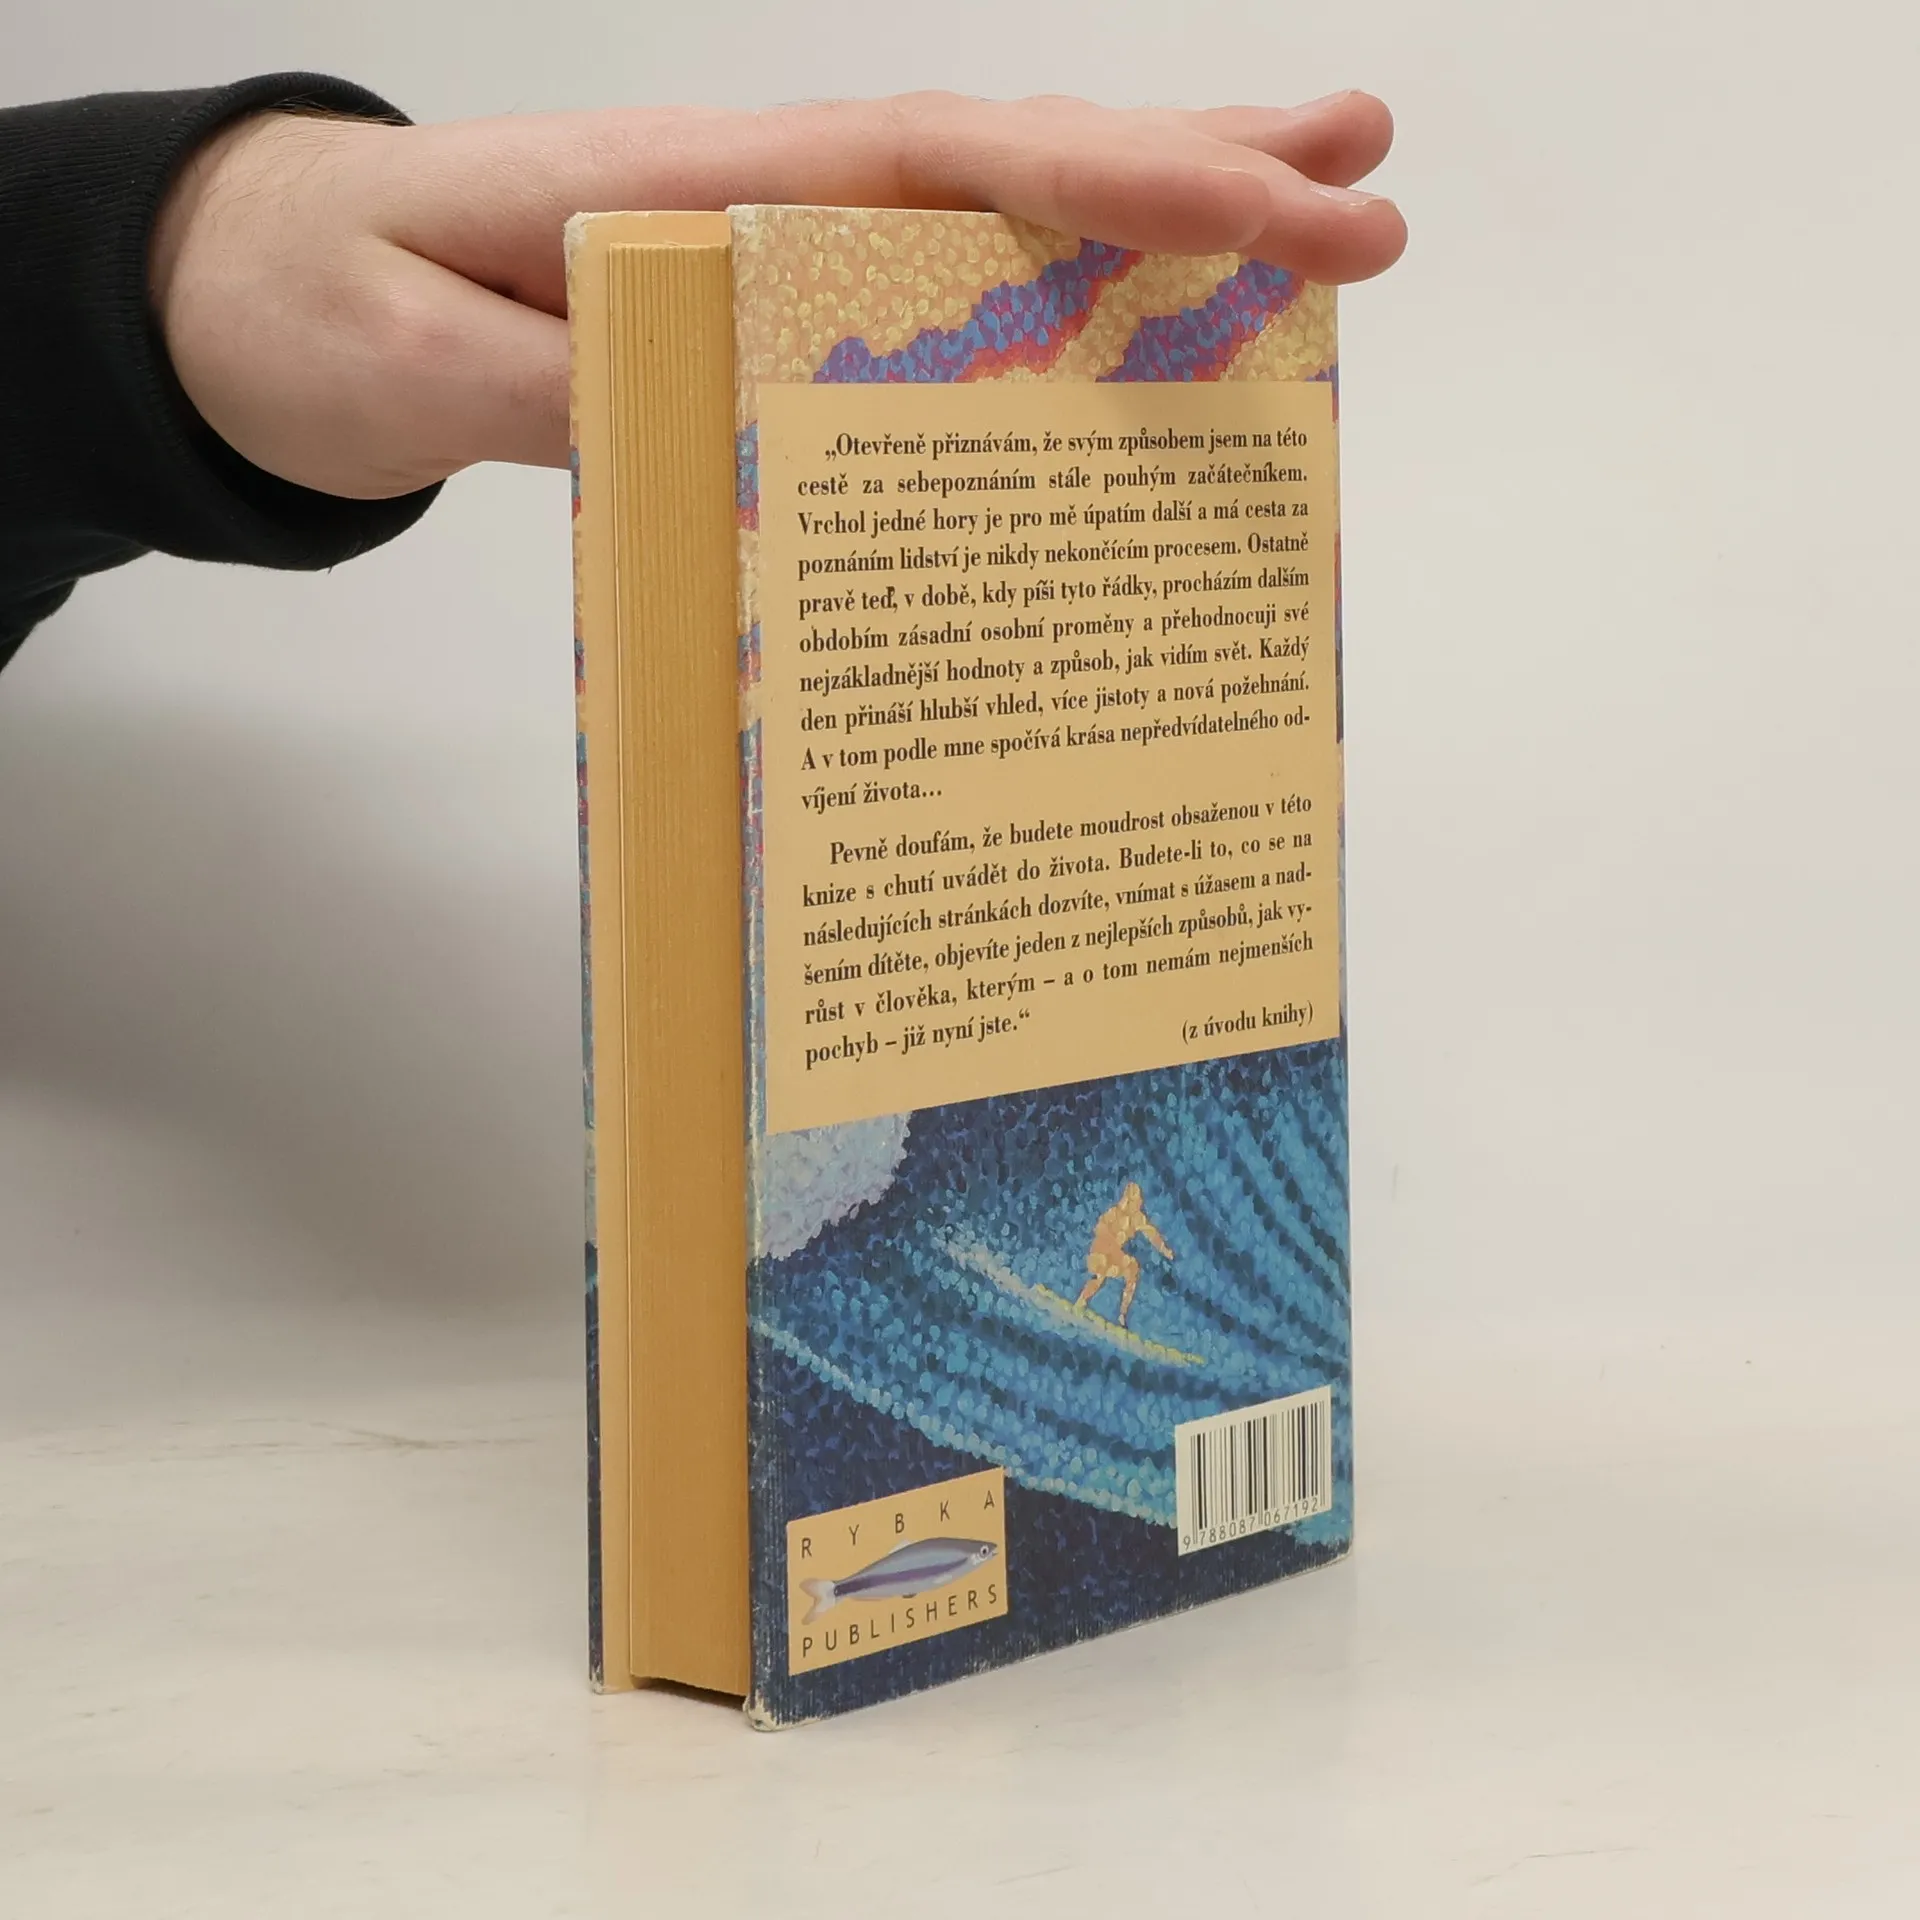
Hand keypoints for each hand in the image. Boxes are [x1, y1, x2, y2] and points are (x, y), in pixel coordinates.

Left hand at [150, 93, 1403, 501]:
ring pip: (1003, 213)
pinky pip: (946, 290)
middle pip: (1016, 166)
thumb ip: (534, 386)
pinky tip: (1145, 313)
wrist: (275, 288)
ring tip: (1325, 212)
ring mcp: (787, 247)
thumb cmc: (328, 305)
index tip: (1268, 214)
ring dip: (1166, 210)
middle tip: (1373, 197)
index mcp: (705, 191)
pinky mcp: (780, 307)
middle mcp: (772, 199)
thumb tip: (686, 414)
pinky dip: (1060, 288)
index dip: (1113, 186)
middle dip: (1200, 177)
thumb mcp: (401, 357)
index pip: (944, 170)